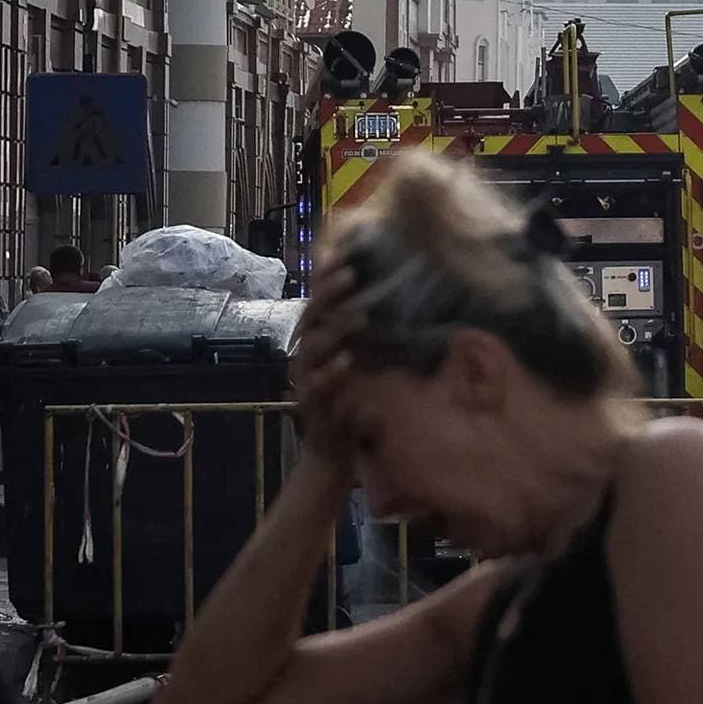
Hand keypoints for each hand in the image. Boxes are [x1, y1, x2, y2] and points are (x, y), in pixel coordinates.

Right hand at [292, 261, 359, 476]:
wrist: (333, 449)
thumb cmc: (349, 398)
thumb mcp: (359, 359)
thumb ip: (366, 333)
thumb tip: (397, 298)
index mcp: (318, 339)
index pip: (320, 301)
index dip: (328, 278)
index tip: (347, 253)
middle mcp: (307, 354)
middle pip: (312, 316)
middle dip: (329, 294)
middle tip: (350, 273)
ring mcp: (305, 378)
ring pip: (313, 347)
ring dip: (335, 329)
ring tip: (357, 315)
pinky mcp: (310, 404)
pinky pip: (317, 385)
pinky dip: (330, 372)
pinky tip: (345, 361)